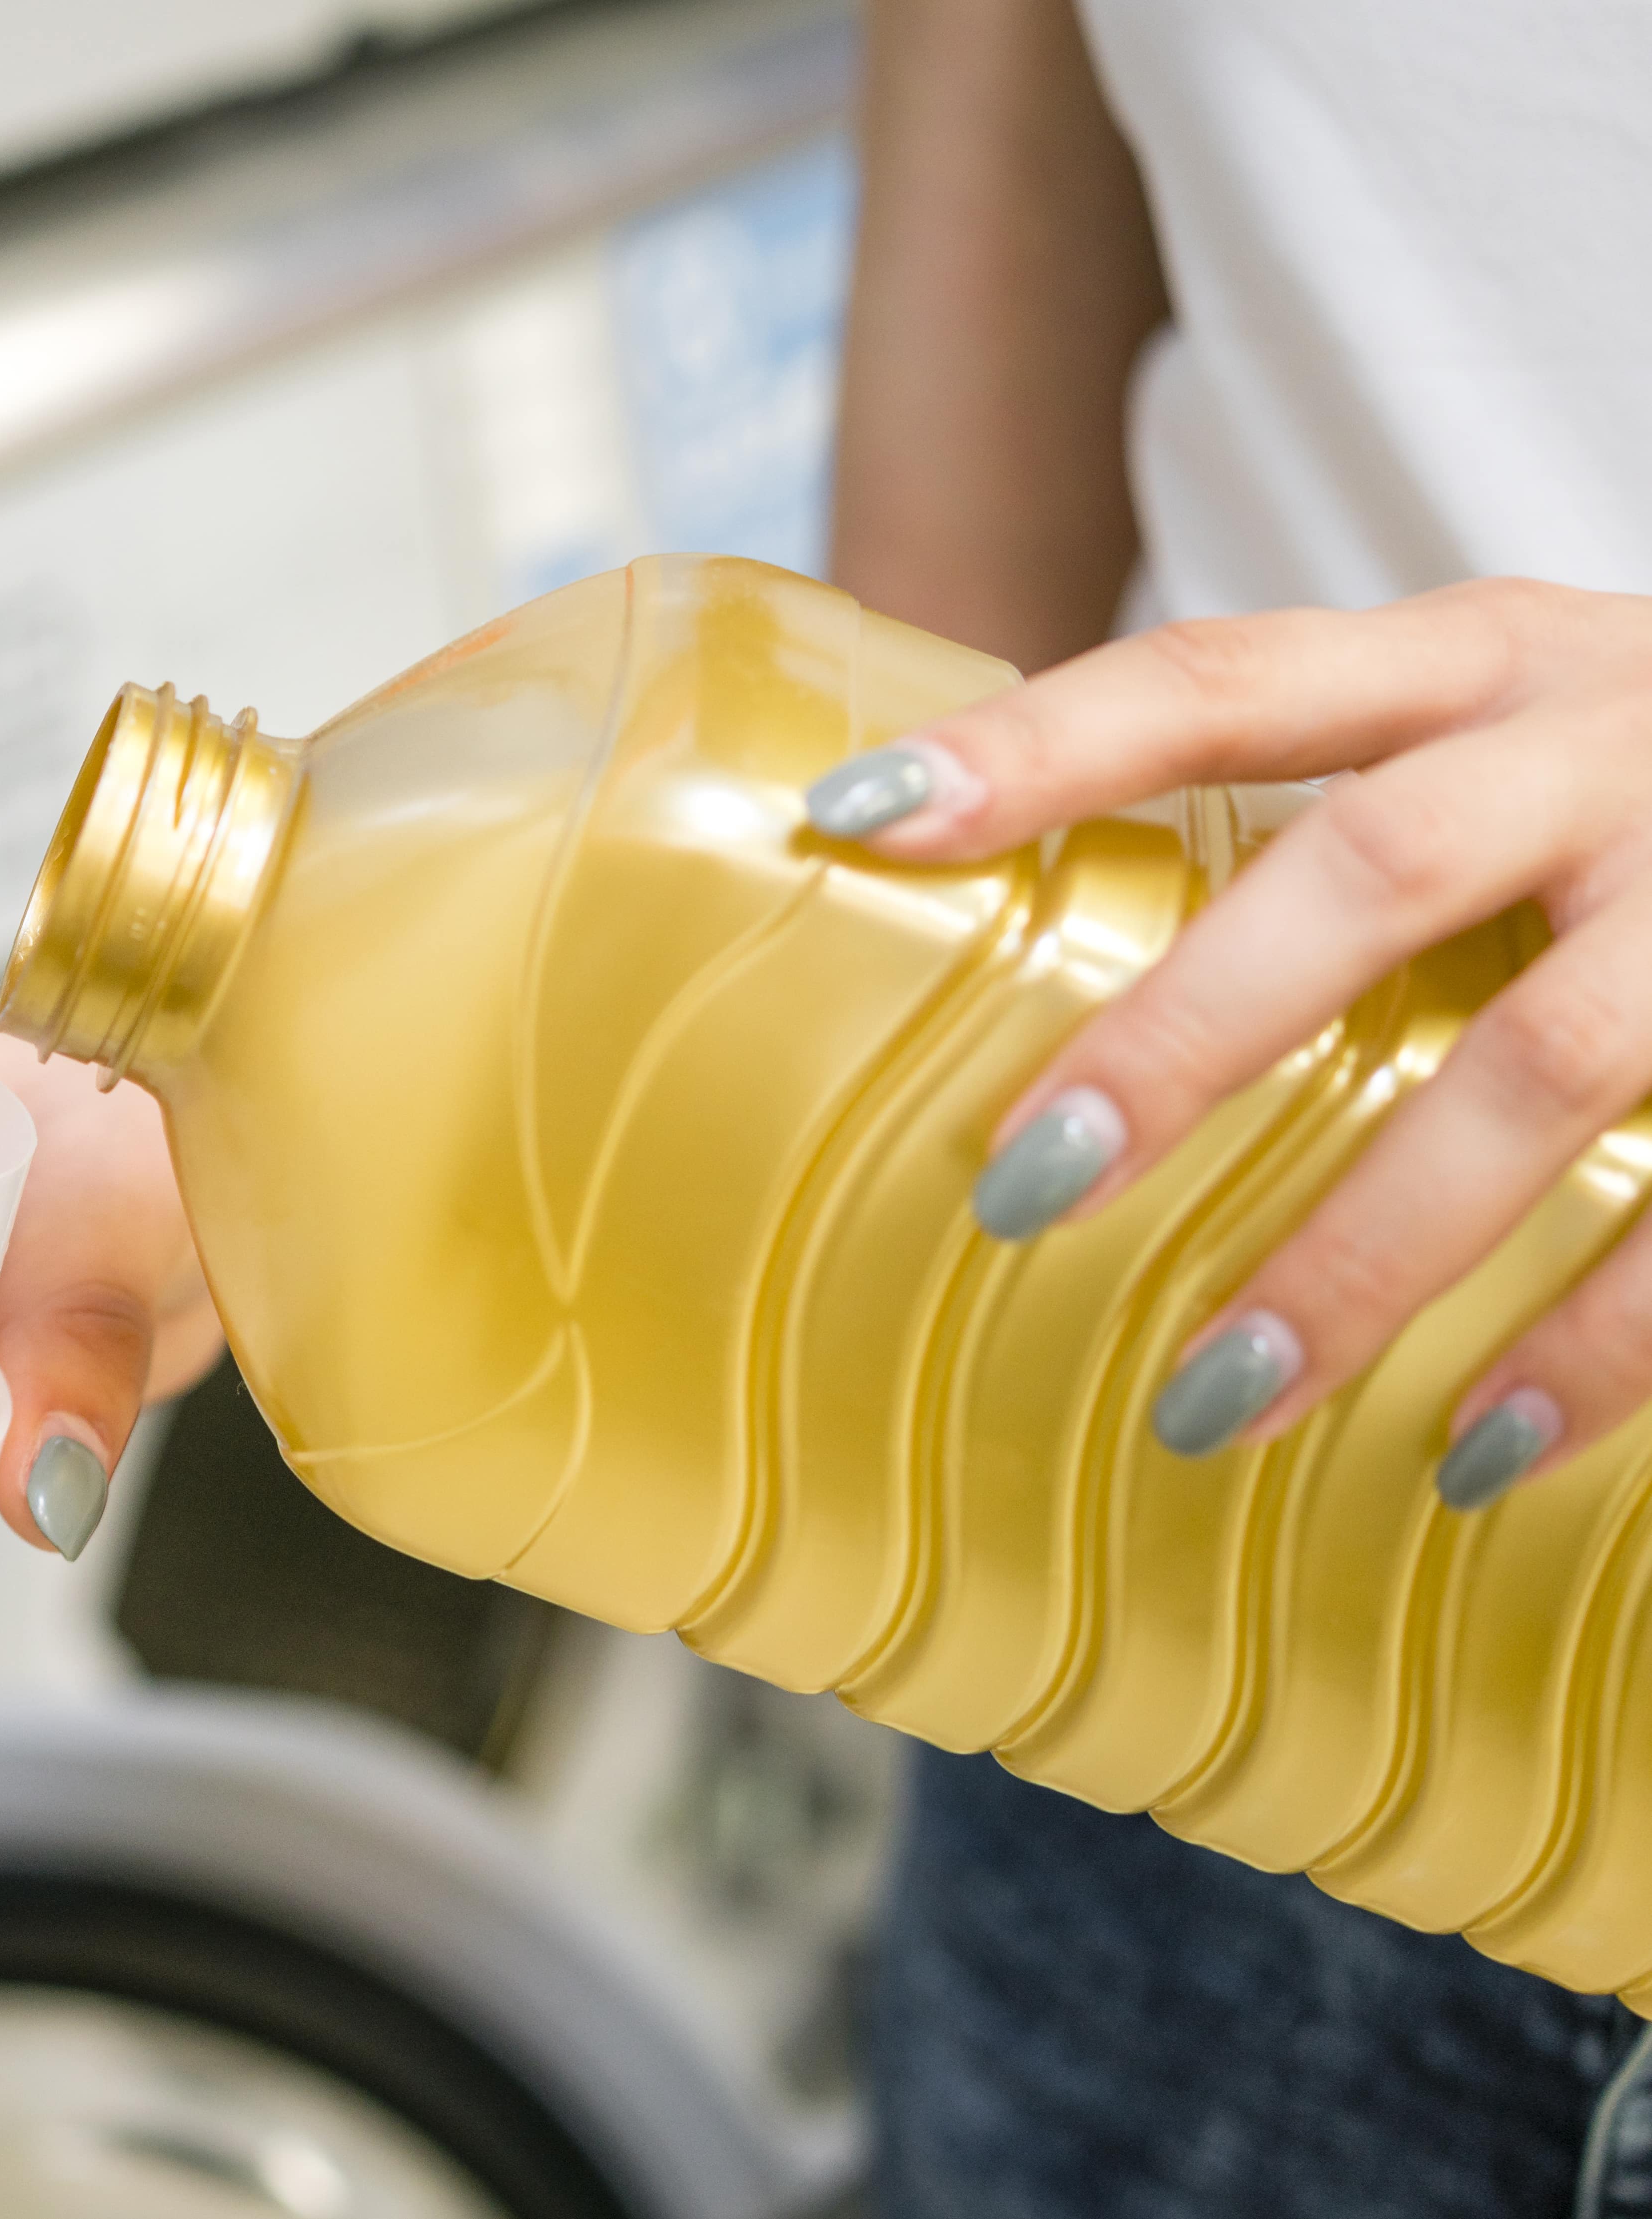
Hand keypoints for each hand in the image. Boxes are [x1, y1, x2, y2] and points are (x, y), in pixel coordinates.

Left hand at [805, 580, 1651, 1504]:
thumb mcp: (1515, 729)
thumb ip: (1335, 821)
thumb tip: (1060, 976)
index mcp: (1490, 658)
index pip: (1226, 677)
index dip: (1044, 740)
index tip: (859, 816)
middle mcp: (1615, 737)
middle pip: (1376, 869)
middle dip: (1192, 1032)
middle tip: (1023, 1189)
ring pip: (1548, 1060)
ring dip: (1373, 1245)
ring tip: (1215, 1401)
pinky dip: (1606, 1341)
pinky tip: (1483, 1453)